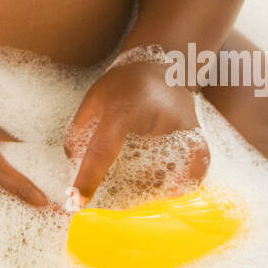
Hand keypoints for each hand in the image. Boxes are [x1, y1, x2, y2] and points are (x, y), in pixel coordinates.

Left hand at [65, 62, 209, 203]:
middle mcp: (151, 121)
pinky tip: (172, 191)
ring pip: (168, 173)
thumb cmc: (123, 83)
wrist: (162, 64)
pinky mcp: (196, 135)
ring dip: (153, 190)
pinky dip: (184, 183)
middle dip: (125, 191)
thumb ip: (79, 128)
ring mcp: (178, 129)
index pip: (102, 152)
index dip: (88, 179)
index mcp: (121, 111)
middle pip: (137, 170)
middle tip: (115, 202)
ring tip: (142, 196)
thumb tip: (71, 161)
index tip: (78, 201)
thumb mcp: (93, 97)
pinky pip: (195, 169)